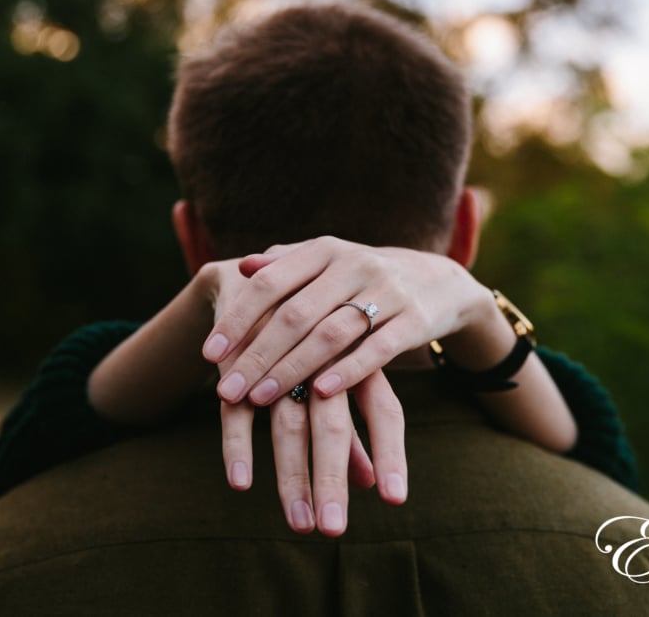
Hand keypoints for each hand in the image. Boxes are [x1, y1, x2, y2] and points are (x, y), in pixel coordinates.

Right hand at [196, 256, 407, 535]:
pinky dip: (239, 447)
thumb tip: (372, 484)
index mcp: (358, 353)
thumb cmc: (309, 337)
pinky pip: (237, 409)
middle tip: (334, 531)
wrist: (256, 277)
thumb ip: (352, 428)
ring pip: (286, 422)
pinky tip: (242, 485)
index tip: (394, 501)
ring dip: (290, 476)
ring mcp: (278, 355)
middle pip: (332, 423)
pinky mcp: (239, 356)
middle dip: (331, 479)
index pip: (383, 409)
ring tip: (297, 524)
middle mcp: (322, 354)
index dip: (390, 452)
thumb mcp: (336, 376)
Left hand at [202, 236, 505, 405]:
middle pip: (295, 314)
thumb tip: (240, 267)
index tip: (209, 355)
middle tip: (227, 391)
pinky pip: (378, 348)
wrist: (438, 281)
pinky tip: (320, 394)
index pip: (269, 283)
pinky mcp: (414, 319)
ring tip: (260, 399)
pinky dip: (349, 371)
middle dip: (256, 355)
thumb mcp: (327, 263)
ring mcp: (386, 290)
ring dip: (292, 369)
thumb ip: (285, 265)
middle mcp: (353, 264)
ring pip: (331, 333)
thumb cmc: (363, 278)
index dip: (237, 319)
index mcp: (324, 249)